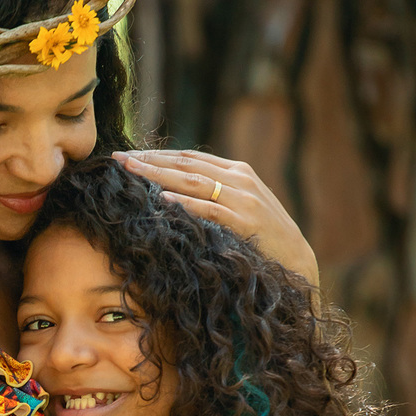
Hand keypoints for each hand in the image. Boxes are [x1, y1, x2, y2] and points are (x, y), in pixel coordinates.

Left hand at [112, 150, 318, 285]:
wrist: (298, 261)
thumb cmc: (263, 236)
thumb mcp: (240, 206)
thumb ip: (214, 194)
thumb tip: (171, 190)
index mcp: (237, 171)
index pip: (188, 157)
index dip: (156, 155)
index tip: (127, 156)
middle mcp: (240, 179)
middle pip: (186, 165)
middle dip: (149, 160)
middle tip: (118, 159)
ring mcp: (244, 199)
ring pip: (193, 182)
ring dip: (158, 175)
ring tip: (131, 172)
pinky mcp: (245, 221)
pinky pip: (209, 210)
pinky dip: (186, 204)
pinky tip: (163, 200)